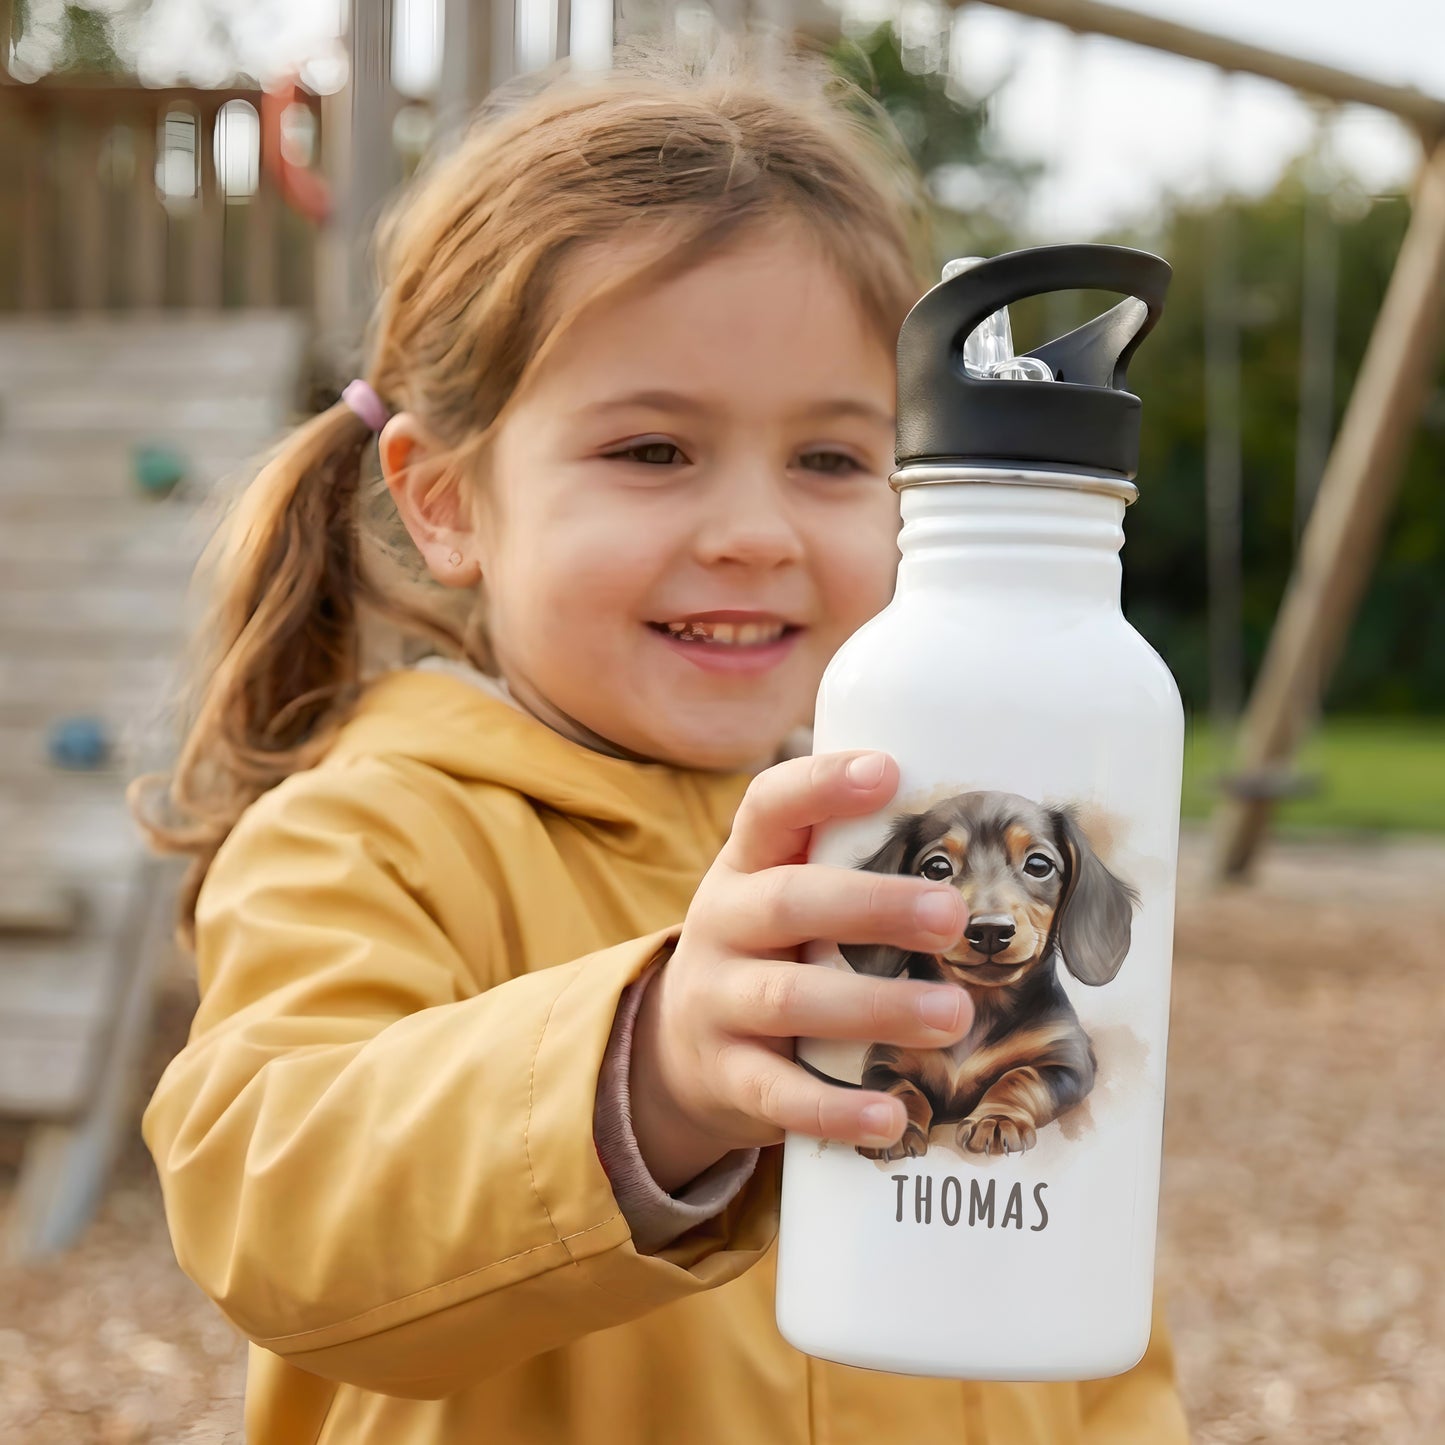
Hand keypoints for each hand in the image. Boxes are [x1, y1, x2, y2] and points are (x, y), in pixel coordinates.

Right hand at [629, 752, 971, 1190]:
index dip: (821, 784)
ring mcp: (718, 1001)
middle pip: (789, 902)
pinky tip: (893, 1116)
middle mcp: (724, 923)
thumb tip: (973, 827)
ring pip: (789, 999)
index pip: (769, 807)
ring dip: (875, 1006)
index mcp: (746, 865)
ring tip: (952, 1014)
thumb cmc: (771, 950)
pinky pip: (778, 1094)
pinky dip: (834, 1109)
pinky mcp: (727, 1077)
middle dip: (872, 906)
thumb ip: (846, 863)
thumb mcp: (783, 892)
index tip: (886, 771)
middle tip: (952, 915)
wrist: (679, 1048)